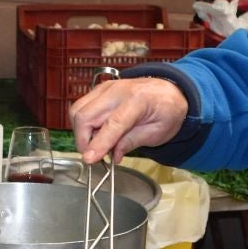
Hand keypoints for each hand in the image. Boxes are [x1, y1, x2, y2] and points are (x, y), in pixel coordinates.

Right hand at [70, 77, 188, 163]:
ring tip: (98, 144)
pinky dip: (83, 124)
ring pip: (77, 110)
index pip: (112, 124)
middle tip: (94, 157)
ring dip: (81, 132)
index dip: (98, 143)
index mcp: (138, 100)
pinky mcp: (99, 91)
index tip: (89, 160)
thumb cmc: (166, 111)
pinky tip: (98, 133)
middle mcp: (117, 90)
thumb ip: (133, 142)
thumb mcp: (157, 132)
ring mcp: (105, 88)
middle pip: (86, 115)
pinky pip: (81, 108)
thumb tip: (113, 156)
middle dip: (83, 140)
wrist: (169, 90)